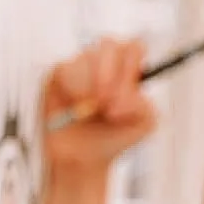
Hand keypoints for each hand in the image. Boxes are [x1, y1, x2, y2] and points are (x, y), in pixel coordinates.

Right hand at [41, 35, 158, 180]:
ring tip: (88, 113)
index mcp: (128, 69)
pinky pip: (65, 69)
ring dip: (89, 88)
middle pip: (109, 44)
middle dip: (108, 73)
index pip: (134, 48)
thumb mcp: (142, 126)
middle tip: (105, 102)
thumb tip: (126, 97)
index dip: (130, 67)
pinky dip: (72, 90)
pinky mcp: (58, 73)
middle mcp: (104, 63)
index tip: (124, 95)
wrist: (81, 159)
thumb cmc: (112, 139)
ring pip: (86, 58)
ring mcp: (80, 65)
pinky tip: (73, 109)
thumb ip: (145, 107)